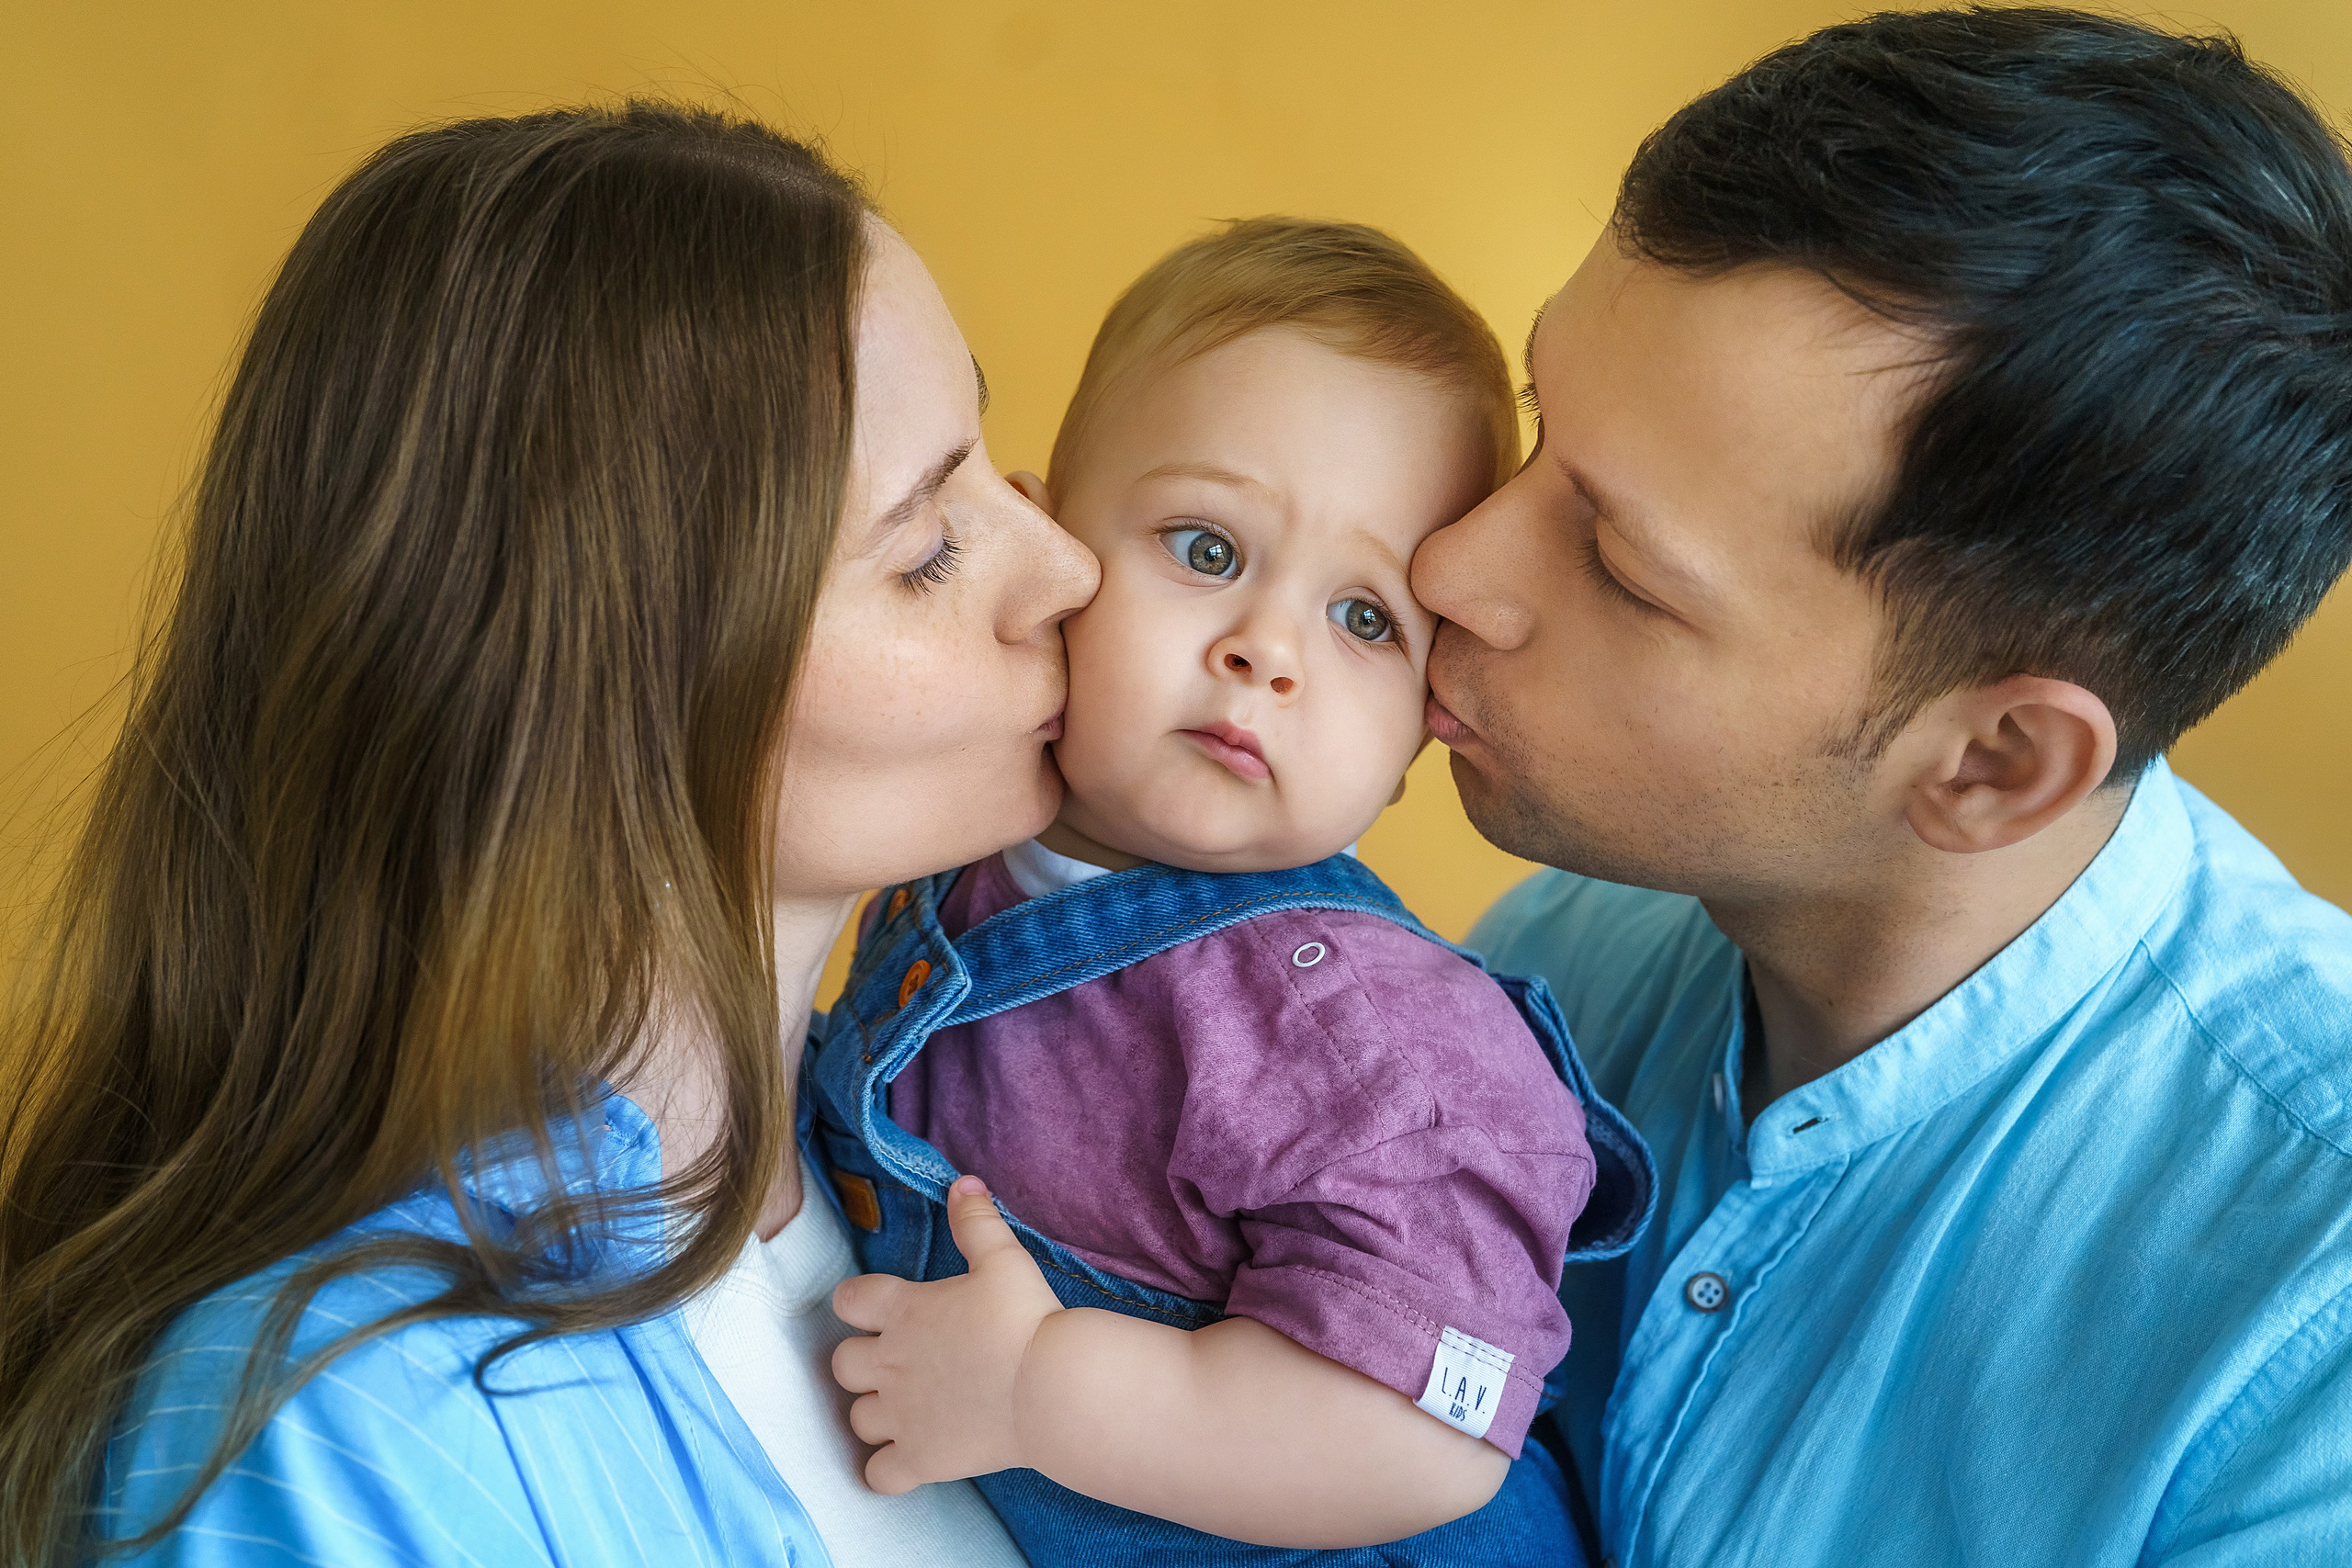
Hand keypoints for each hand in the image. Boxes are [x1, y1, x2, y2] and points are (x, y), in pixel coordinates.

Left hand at [830, 1174, 1064, 1492]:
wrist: (1050, 1388)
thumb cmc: (1026, 1319)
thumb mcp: (1003, 1259)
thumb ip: (976, 1220)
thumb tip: (962, 1182)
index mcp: (903, 1312)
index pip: (848, 1300)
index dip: (858, 1303)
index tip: (878, 1308)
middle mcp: (890, 1364)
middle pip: (842, 1364)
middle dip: (861, 1362)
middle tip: (897, 1361)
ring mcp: (901, 1417)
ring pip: (857, 1418)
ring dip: (874, 1413)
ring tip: (906, 1408)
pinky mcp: (919, 1459)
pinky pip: (877, 1475)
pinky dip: (885, 1470)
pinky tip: (906, 1459)